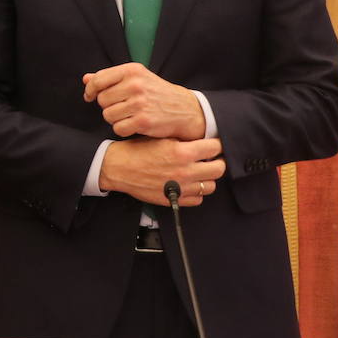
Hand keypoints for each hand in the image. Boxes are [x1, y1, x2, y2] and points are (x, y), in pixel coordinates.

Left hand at [84, 63, 205, 139]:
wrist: (185, 109)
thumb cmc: (156, 93)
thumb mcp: (136, 78)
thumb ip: (110, 78)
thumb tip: (86, 79)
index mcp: (132, 71)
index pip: (98, 80)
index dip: (90, 90)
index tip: (90, 96)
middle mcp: (135, 85)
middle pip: (102, 100)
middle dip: (107, 105)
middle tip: (120, 106)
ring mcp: (139, 103)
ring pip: (108, 115)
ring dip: (114, 118)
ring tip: (128, 114)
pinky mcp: (143, 121)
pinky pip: (118, 128)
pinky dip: (123, 129)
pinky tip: (133, 124)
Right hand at [98, 137, 224, 205]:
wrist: (119, 167)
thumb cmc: (137, 150)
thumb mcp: (162, 138)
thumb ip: (184, 141)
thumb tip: (201, 142)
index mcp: (183, 152)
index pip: (215, 148)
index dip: (215, 144)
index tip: (213, 145)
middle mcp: (186, 171)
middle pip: (218, 169)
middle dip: (217, 162)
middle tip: (211, 159)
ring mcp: (181, 187)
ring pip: (210, 186)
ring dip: (207, 178)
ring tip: (199, 172)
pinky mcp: (174, 199)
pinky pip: (197, 199)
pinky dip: (196, 192)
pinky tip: (188, 184)